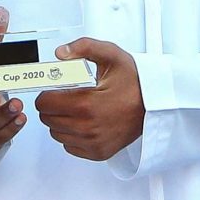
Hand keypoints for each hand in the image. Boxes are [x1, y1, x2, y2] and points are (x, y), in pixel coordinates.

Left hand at [37, 38, 145, 161]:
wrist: (154, 104)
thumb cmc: (134, 82)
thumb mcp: (111, 55)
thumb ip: (84, 47)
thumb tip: (61, 53)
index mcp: (87, 104)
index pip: (45, 103)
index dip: (47, 92)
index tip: (56, 88)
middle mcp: (89, 127)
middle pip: (48, 119)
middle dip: (53, 105)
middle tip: (67, 96)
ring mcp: (93, 142)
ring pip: (56, 133)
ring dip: (60, 120)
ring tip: (77, 108)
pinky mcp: (98, 152)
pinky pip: (69, 146)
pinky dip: (71, 135)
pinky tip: (84, 122)